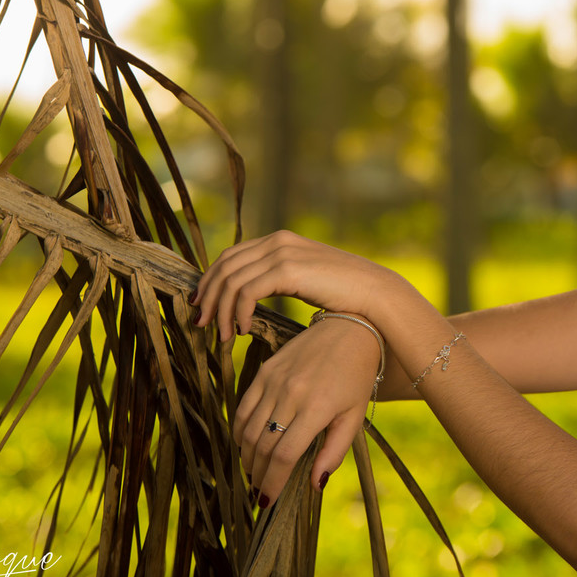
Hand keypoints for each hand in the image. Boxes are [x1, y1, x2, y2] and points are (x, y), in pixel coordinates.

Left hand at [193, 230, 389, 342]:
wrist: (374, 292)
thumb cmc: (345, 293)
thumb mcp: (306, 278)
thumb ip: (281, 277)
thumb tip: (253, 296)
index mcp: (280, 240)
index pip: (230, 256)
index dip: (211, 281)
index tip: (203, 306)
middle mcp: (277, 241)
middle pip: (224, 266)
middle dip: (209, 296)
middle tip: (202, 324)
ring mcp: (282, 253)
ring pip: (232, 281)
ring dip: (222, 311)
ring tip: (224, 337)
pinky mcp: (288, 270)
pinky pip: (247, 292)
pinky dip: (239, 313)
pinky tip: (245, 330)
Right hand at [233, 317, 381, 502]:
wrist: (348, 328)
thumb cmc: (356, 376)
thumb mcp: (354, 416)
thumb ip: (334, 452)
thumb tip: (314, 484)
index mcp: (317, 408)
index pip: (284, 456)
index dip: (272, 483)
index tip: (266, 503)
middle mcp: (291, 394)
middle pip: (262, 446)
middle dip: (257, 475)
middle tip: (259, 491)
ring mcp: (274, 381)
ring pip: (248, 430)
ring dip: (246, 457)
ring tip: (253, 472)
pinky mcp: (264, 371)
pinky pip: (243, 408)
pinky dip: (240, 431)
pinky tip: (247, 445)